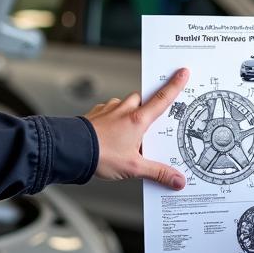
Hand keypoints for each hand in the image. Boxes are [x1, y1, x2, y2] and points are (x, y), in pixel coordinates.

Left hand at [86, 68, 188, 189]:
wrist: (71, 150)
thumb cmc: (101, 155)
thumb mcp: (133, 167)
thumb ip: (157, 173)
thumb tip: (177, 180)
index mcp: (137, 120)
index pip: (162, 99)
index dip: (174, 85)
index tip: (182, 72)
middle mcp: (123, 110)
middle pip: (142, 100)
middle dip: (147, 107)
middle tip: (151, 122)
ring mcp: (108, 110)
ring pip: (124, 104)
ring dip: (128, 113)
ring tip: (128, 134)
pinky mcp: (95, 114)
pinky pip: (109, 111)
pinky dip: (112, 118)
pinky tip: (111, 133)